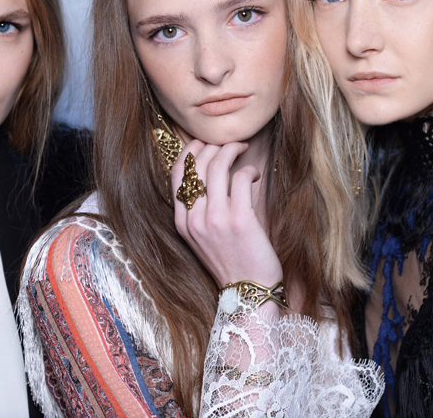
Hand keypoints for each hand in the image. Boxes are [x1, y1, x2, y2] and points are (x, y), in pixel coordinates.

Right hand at [171, 139, 282, 289]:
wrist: (249, 290)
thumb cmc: (232, 260)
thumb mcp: (205, 237)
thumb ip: (203, 209)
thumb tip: (215, 171)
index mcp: (183, 223)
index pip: (177, 175)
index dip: (189, 152)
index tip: (204, 142)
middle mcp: (194, 220)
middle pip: (197, 165)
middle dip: (215, 146)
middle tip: (231, 144)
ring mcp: (215, 220)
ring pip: (217, 166)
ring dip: (232, 150)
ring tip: (243, 148)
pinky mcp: (239, 220)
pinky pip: (240, 178)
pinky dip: (249, 170)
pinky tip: (254, 175)